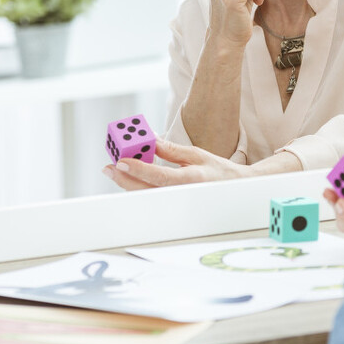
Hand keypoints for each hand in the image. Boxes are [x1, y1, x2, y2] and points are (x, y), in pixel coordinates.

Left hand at [103, 138, 246, 189]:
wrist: (234, 189)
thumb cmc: (217, 170)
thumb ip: (170, 150)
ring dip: (128, 182)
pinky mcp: (173, 205)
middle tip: (109, 167)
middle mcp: (182, 193)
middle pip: (146, 189)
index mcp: (191, 179)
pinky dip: (138, 186)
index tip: (121, 161)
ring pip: (146, 195)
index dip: (138, 169)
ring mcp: (177, 202)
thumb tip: (149, 139)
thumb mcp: (196, 154)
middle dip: (125, 178)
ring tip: (116, 169)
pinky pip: (151, 196)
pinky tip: (129, 176)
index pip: (159, 176)